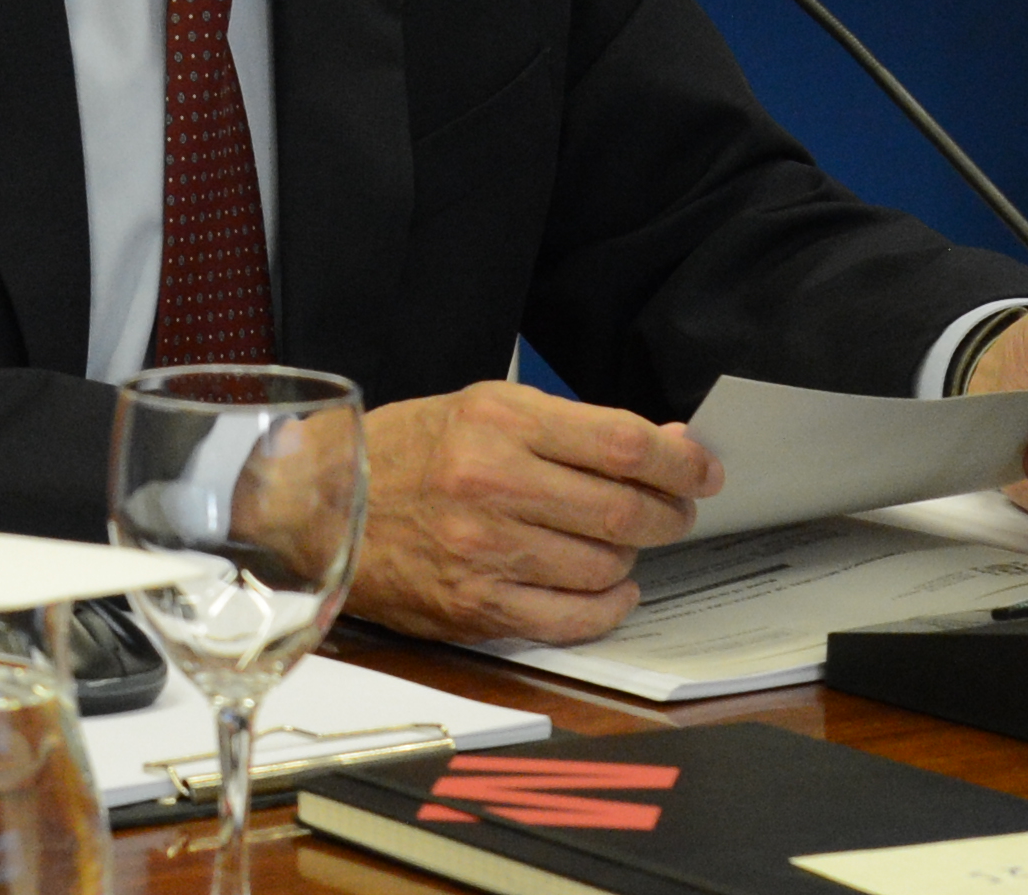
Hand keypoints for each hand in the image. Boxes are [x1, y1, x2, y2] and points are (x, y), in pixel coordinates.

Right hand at [346, 381, 714, 645]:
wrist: (324, 508)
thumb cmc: (408, 452)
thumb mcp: (487, 410)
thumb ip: (575, 429)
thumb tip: (667, 448)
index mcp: (499, 422)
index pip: (621, 444)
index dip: (679, 462)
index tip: (702, 470)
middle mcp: (493, 484)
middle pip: (623, 509)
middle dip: (667, 512)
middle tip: (674, 510)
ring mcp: (485, 551)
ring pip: (605, 565)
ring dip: (631, 556)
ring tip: (620, 541)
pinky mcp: (477, 605)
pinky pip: (573, 618)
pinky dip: (608, 605)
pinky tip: (609, 588)